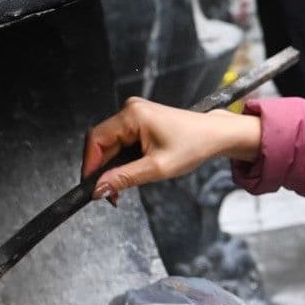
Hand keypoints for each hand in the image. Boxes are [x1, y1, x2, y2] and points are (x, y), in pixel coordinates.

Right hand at [82, 98, 262, 201]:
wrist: (215, 135)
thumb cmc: (193, 146)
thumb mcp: (156, 168)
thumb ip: (124, 178)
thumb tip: (98, 189)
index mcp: (131, 115)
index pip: (95, 140)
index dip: (89, 165)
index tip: (91, 187)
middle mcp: (129, 110)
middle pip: (102, 142)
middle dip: (102, 170)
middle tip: (109, 194)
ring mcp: (135, 114)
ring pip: (111, 144)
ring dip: (113, 167)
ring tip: (121, 188)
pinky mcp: (140, 121)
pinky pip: (121, 141)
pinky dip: (122, 159)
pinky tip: (130, 173)